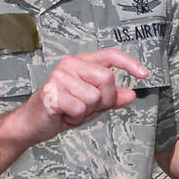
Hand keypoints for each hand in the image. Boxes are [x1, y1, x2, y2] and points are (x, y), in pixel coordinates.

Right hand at [6, 47, 148, 145]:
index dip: (129, 63)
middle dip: (103, 100)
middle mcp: (71, 64)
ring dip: (86, 111)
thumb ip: (112, 98)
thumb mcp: (93, 104)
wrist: (34, 123)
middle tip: (85, 106)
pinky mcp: (51, 91)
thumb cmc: (62, 110)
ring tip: (71, 110)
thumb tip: (132, 94)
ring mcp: (59, 76)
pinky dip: (74, 118)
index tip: (144, 74)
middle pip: (107, 79)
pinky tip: (63, 114)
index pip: (111, 55)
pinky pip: (79, 108)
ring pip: (94, 97)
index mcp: (82, 62)